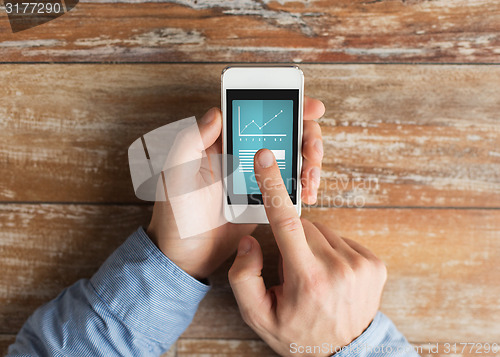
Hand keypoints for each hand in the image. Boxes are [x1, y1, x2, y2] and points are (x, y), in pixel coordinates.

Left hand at [146, 97, 324, 279]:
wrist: (186, 256)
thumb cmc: (175, 215)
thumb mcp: (175, 175)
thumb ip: (190, 141)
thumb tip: (216, 112)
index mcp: (220, 142)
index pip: (256, 114)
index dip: (285, 105)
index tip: (309, 108)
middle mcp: (241, 154)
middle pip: (284, 132)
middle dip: (306, 137)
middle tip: (312, 151)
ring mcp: (256, 177)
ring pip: (292, 157)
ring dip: (309, 163)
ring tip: (310, 180)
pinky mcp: (265, 198)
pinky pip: (291, 184)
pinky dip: (304, 185)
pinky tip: (307, 194)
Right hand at [228, 149, 386, 355]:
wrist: (343, 353)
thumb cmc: (296, 333)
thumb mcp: (257, 315)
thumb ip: (244, 276)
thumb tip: (251, 239)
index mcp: (308, 279)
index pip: (286, 223)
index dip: (273, 187)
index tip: (266, 158)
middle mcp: (339, 268)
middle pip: (303, 226)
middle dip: (292, 240)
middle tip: (293, 270)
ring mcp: (362, 264)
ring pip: (322, 230)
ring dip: (311, 245)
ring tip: (313, 275)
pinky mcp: (375, 263)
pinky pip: (341, 239)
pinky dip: (330, 249)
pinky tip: (329, 272)